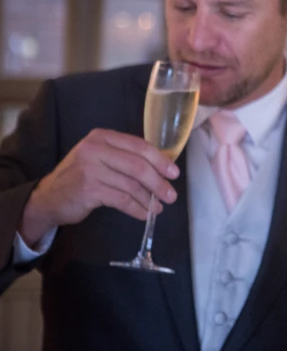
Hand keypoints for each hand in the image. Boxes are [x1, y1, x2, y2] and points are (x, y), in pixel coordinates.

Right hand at [19, 129, 179, 245]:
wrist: (48, 198)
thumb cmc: (82, 177)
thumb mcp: (101, 158)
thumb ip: (125, 157)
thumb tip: (162, 168)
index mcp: (102, 137)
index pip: (139, 146)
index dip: (160, 160)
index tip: (174, 173)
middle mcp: (95, 149)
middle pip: (138, 166)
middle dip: (158, 182)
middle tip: (171, 195)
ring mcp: (90, 169)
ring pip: (131, 184)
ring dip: (149, 199)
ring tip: (158, 208)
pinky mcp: (88, 189)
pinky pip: (122, 200)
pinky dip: (136, 208)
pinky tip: (144, 214)